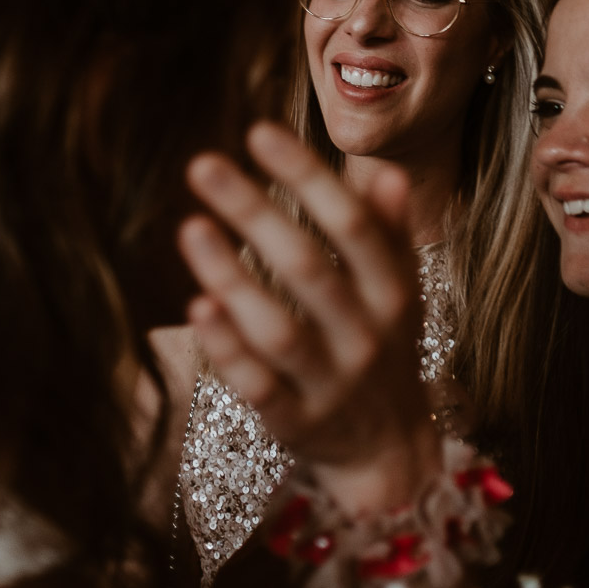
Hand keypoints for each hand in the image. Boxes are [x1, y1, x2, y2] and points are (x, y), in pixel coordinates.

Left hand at [176, 122, 441, 513]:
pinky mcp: (298, 424)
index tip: (258, 132)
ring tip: (190, 228)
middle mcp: (367, 336)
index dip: (307, 176)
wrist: (390, 455)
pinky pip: (260, 386)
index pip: (353, 225)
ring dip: (233, 277)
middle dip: (255, 212)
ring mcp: (332, 384)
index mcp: (394, 293)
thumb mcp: (398, 293)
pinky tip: (197, 307)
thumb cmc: (383, 351)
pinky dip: (230, 349)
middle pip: (309, 268)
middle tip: (203, 164)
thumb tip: (388, 174)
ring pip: (279, 329)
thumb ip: (389, 234)